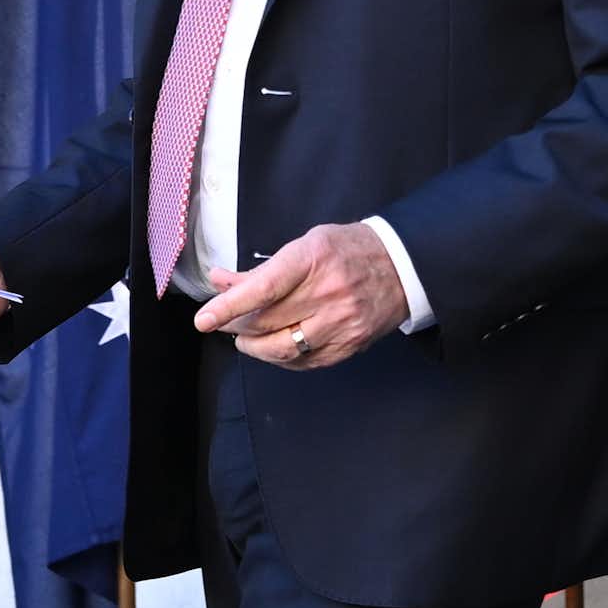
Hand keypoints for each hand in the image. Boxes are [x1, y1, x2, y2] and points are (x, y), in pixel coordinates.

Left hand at [195, 222, 407, 368]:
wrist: (403, 266)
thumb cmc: (349, 250)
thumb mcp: (306, 245)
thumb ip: (263, 269)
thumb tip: (220, 281)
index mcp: (313, 259)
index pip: (263, 289)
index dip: (229, 307)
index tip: (203, 320)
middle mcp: (329, 292)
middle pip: (266, 322)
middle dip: (236, 326)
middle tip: (224, 322)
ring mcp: (342, 322)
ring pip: (282, 348)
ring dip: (255, 348)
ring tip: (246, 340)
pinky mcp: (351, 344)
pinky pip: (305, 362)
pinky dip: (282, 358)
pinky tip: (275, 348)